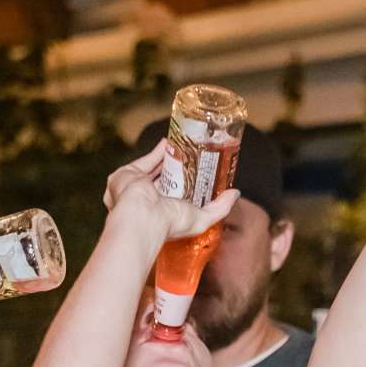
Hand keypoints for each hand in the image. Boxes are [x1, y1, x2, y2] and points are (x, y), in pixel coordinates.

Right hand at [105, 145, 238, 244]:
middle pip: (168, 181)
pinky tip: (170, 142)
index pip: (179, 198)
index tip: (203, 174)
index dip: (191, 186)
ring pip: (157, 168)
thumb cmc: (169, 224)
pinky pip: (147, 160)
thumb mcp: (202, 219)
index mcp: (165, 215)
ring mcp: (138, 187)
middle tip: (195, 157)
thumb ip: (220, 208)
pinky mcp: (130, 174)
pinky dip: (159, 150)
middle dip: (180, 169)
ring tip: (184, 146)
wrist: (141, 217)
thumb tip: (235, 193)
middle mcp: (151, 202)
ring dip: (170, 157)